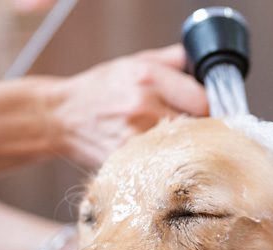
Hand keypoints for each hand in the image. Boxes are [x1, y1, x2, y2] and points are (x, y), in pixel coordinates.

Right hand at [52, 44, 208, 167]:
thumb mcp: (133, 63)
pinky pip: (162, 165)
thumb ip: (171, 61)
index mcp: (148, 78)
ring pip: (182, 150)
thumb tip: (201, 63)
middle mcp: (143, 107)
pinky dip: (166, 164)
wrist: (63, 117)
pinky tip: (158, 158)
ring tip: (174, 144)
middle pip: (197, 128)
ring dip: (184, 150)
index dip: (209, 109)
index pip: (203, 101)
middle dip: (200, 131)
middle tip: (193, 132)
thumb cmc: (100, 91)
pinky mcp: (129, 161)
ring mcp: (136, 137)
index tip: (206, 114)